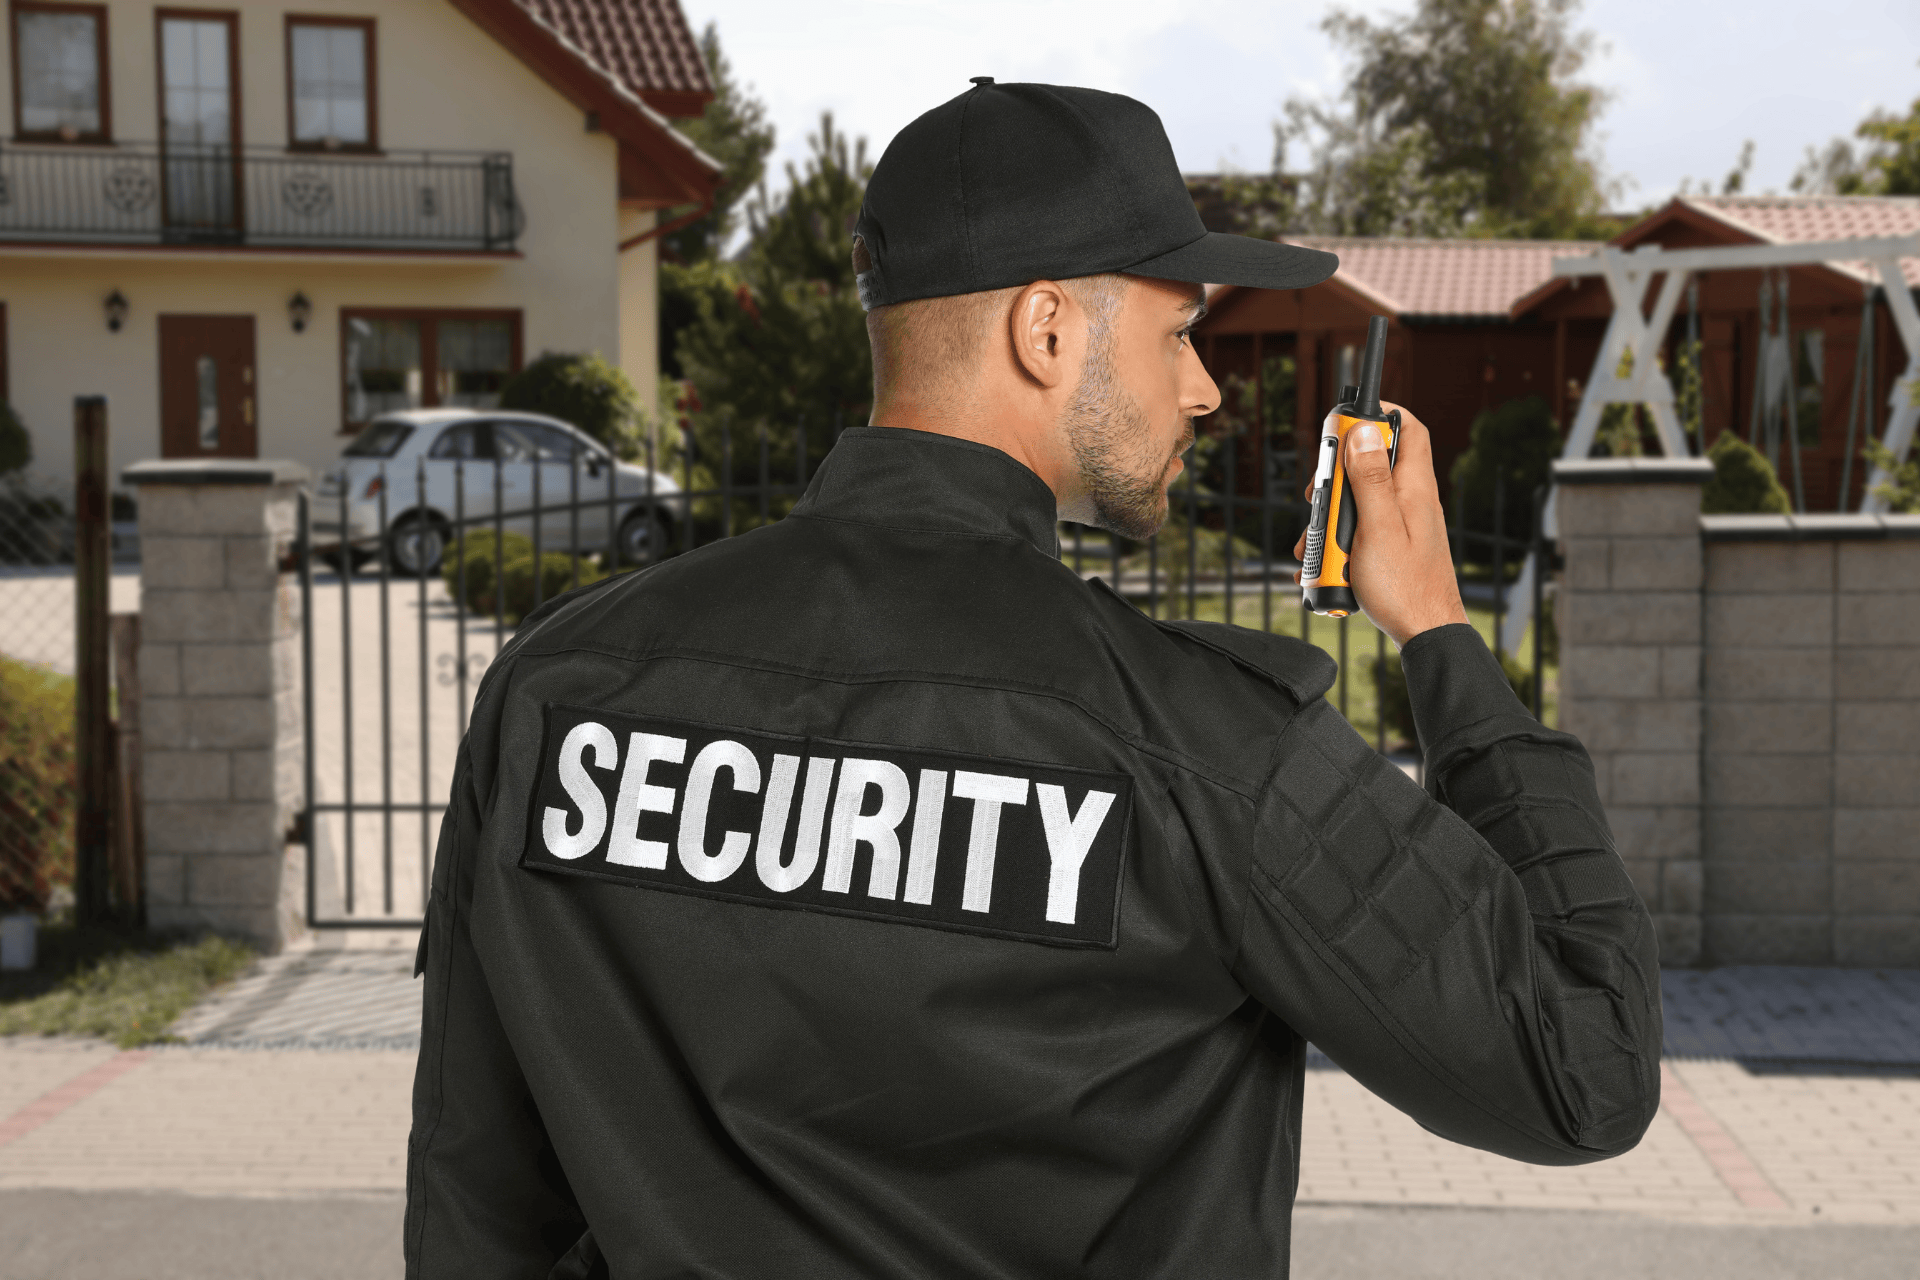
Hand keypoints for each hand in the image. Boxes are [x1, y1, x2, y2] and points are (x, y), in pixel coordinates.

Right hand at [1291, 402, 1467, 647]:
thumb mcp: (1378, 528)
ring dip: (1330, 517)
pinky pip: (1360, 530)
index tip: (1348, 419)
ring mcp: (1401, 524)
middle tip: (1317, 495)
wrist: (1425, 633)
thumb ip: (1370, 479)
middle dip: (1337, 477)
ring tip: (1316, 543)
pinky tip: (1325, 564)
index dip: (1381, 414)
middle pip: (1371, 465)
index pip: (1408, 429)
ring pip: (1359, 501)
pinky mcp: (1391, 545)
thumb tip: (1365, 431)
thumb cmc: (1405, 587)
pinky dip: (1339, 541)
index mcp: (1414, 487)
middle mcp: (1411, 500)